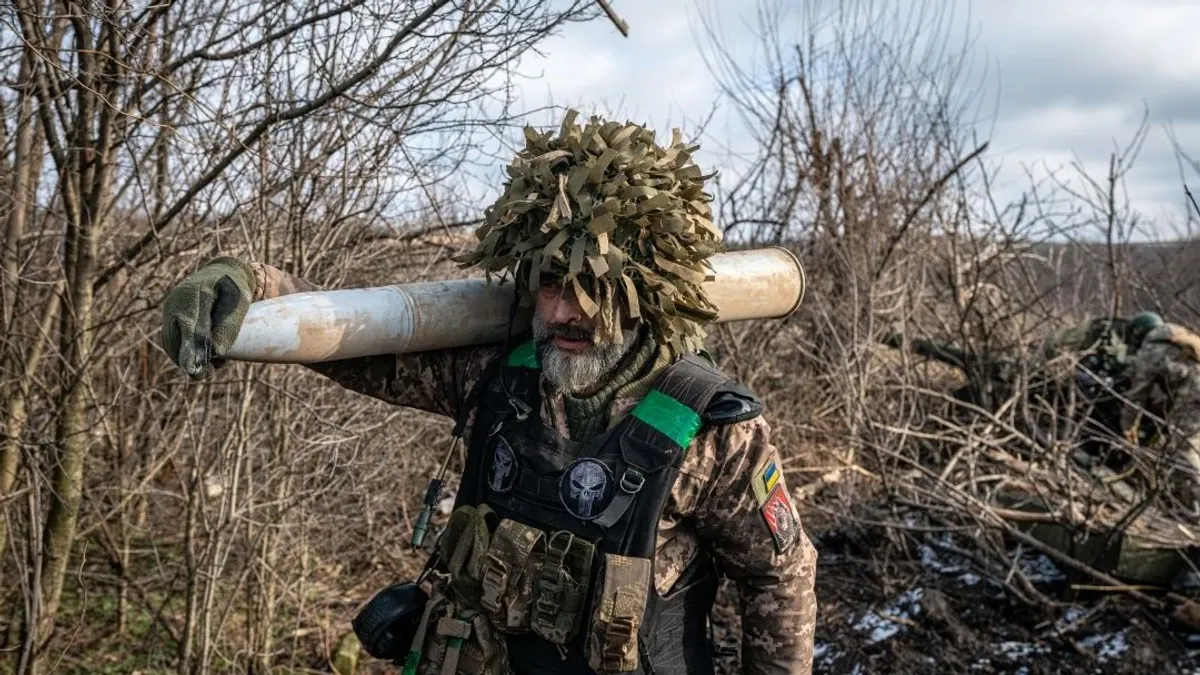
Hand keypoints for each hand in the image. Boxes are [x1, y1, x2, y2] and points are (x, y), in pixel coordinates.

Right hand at [160, 256, 255, 378]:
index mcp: (192, 294)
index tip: (191, 368)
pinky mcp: (171, 321)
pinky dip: (185, 355)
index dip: (189, 348)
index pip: (187, 324)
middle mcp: (174, 303)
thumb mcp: (240, 302)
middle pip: (174, 338)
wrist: (222, 274)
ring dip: (186, 359)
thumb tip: (217, 353)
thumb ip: (229, 325)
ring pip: (172, 344)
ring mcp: (169, 312)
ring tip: (208, 368)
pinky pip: (173, 343)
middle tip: (205, 373)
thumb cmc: (234, 287)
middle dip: (187, 359)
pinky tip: (202, 362)